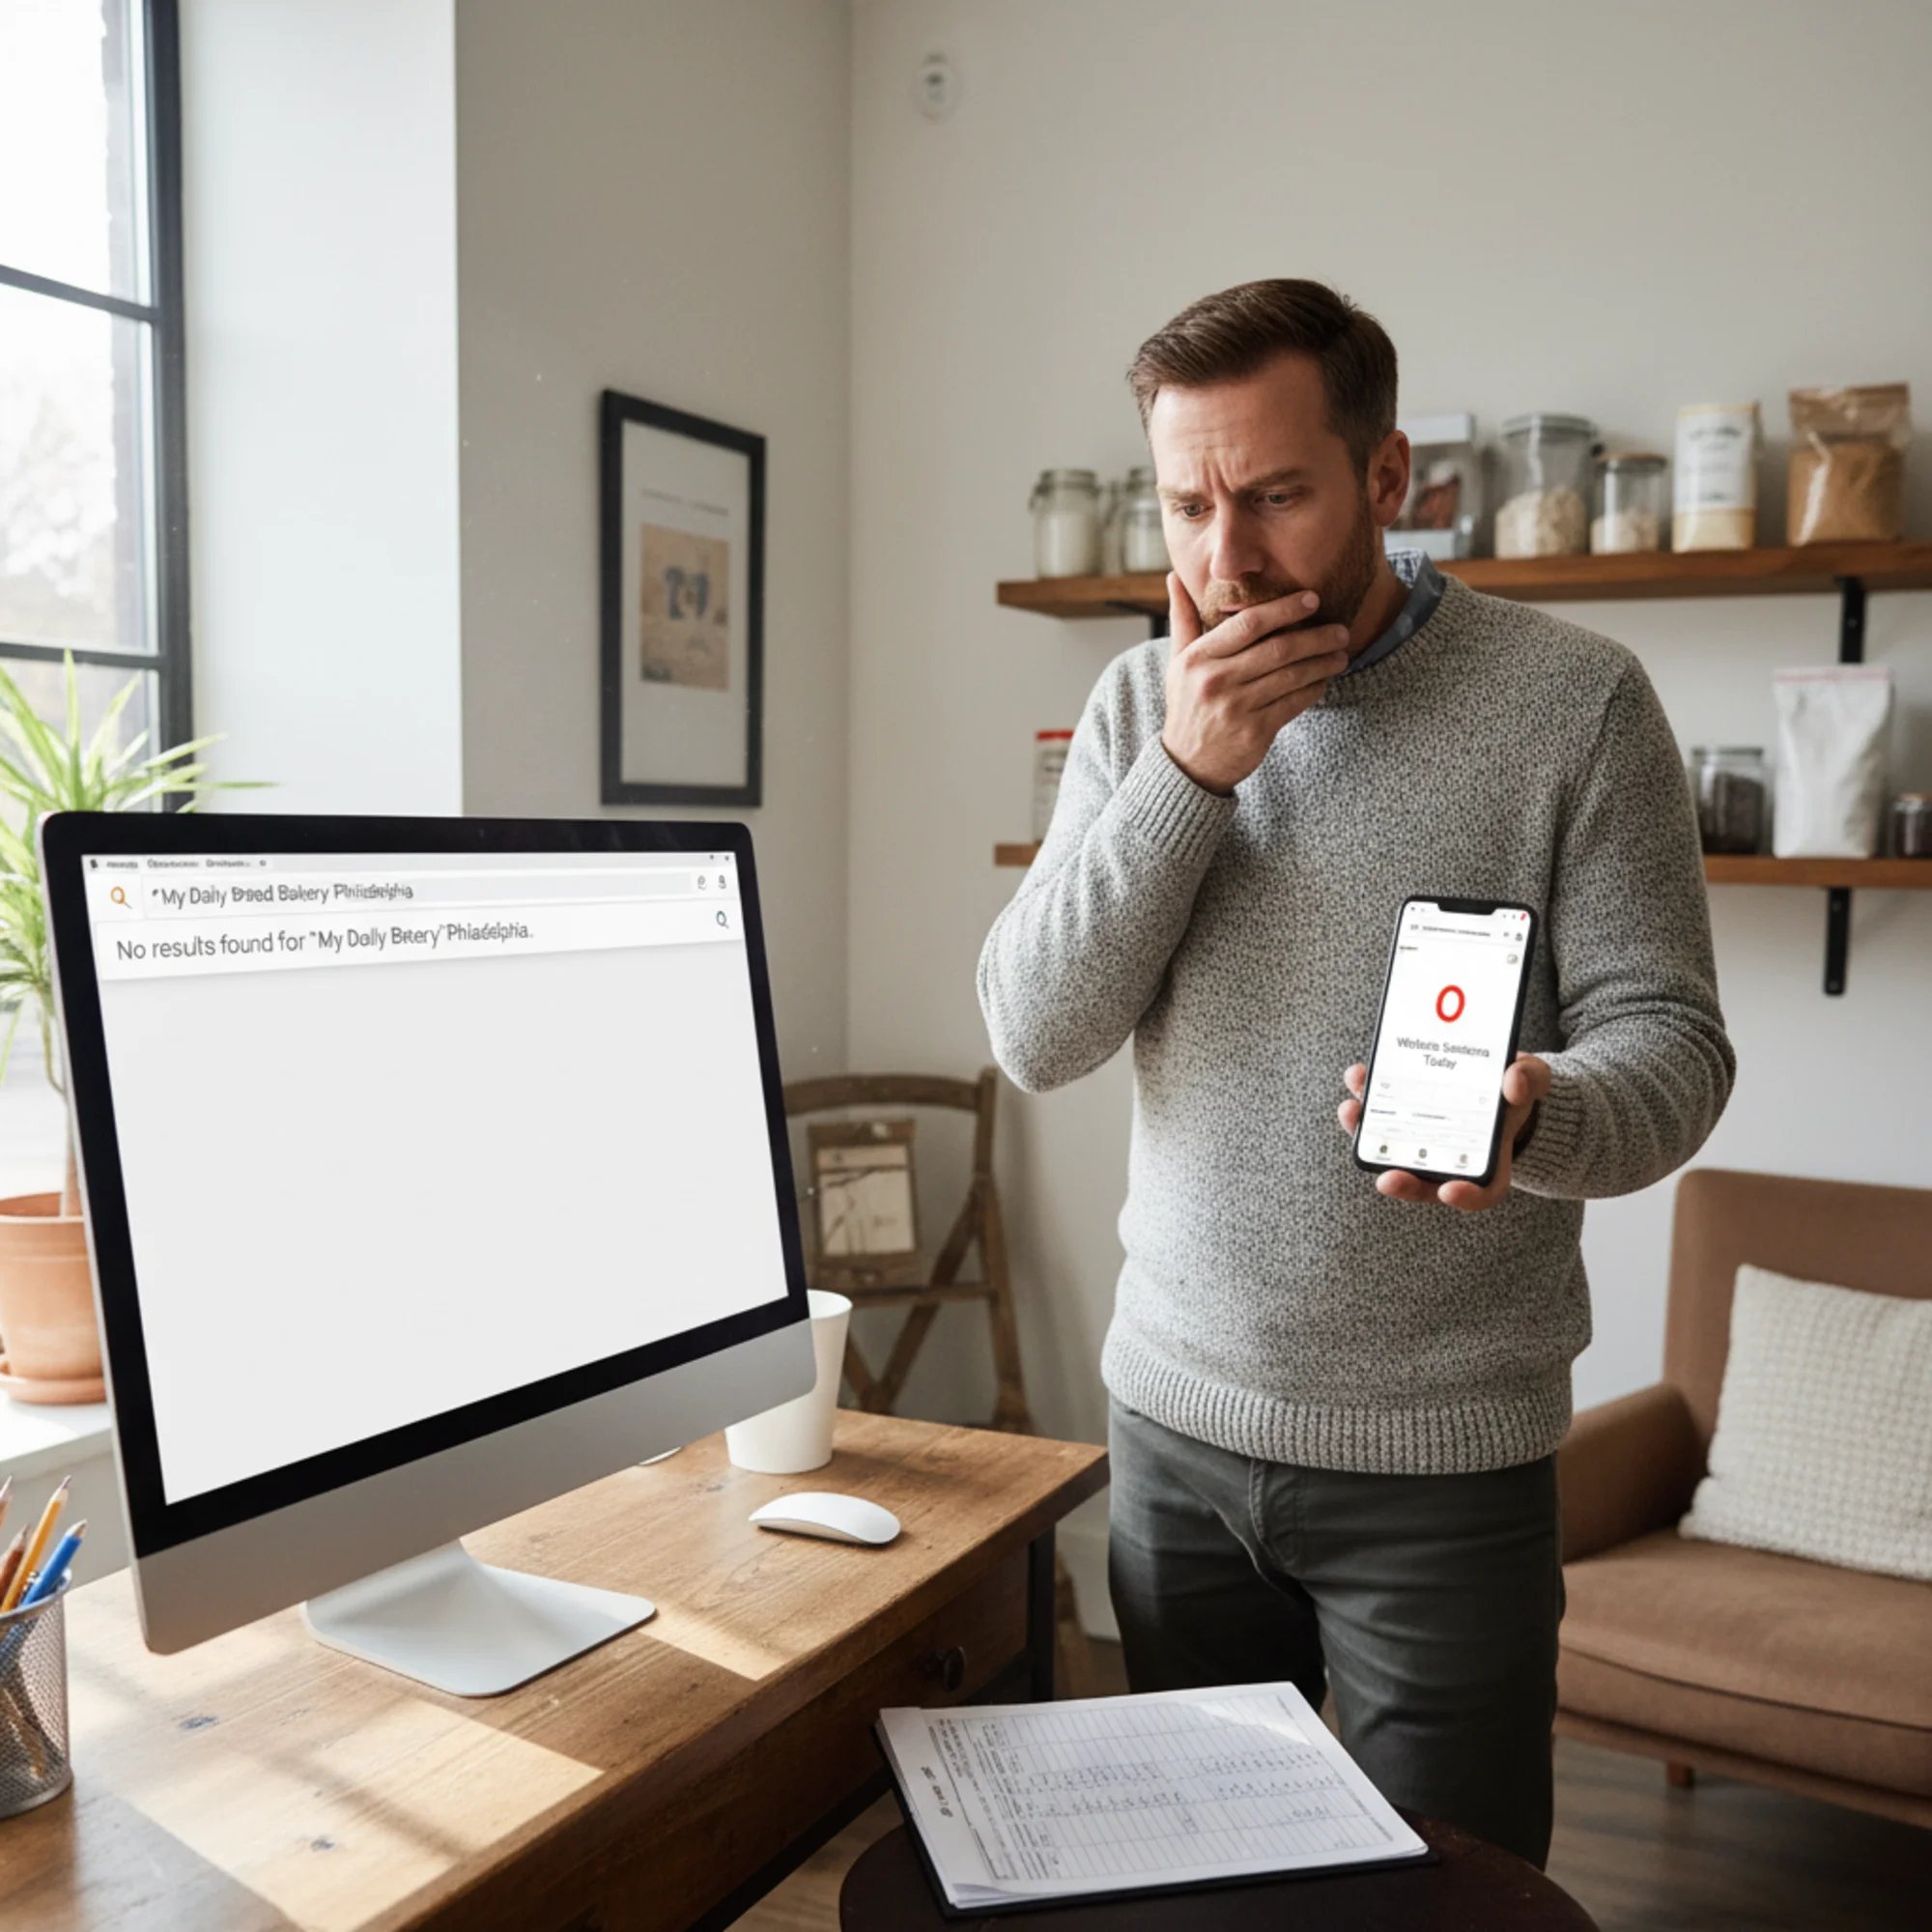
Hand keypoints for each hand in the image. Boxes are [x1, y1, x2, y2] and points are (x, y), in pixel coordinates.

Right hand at [1160, 575, 1350, 794]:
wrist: (1187, 763)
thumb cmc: (1188, 705)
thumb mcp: (1178, 662)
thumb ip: (1182, 618)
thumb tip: (1173, 575)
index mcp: (1199, 658)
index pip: (1248, 624)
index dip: (1284, 609)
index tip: (1312, 599)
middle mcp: (1216, 681)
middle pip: (1278, 649)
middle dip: (1316, 637)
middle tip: (1341, 630)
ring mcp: (1236, 708)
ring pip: (1291, 676)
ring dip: (1323, 663)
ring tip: (1341, 654)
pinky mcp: (1255, 732)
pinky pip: (1294, 703)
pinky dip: (1314, 690)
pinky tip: (1324, 681)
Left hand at [1336, 1053, 1551, 1210]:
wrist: (1494, 1076)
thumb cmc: (1515, 1088)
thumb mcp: (1533, 1079)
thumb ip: (1529, 1080)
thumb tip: (1512, 1083)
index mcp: (1491, 1160)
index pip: (1482, 1192)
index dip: (1466, 1197)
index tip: (1450, 1191)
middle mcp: (1451, 1160)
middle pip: (1424, 1182)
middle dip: (1403, 1182)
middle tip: (1386, 1177)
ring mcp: (1423, 1143)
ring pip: (1392, 1151)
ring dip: (1368, 1134)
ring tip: (1352, 1111)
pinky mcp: (1403, 1119)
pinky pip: (1381, 1118)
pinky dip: (1366, 1101)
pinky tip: (1358, 1077)